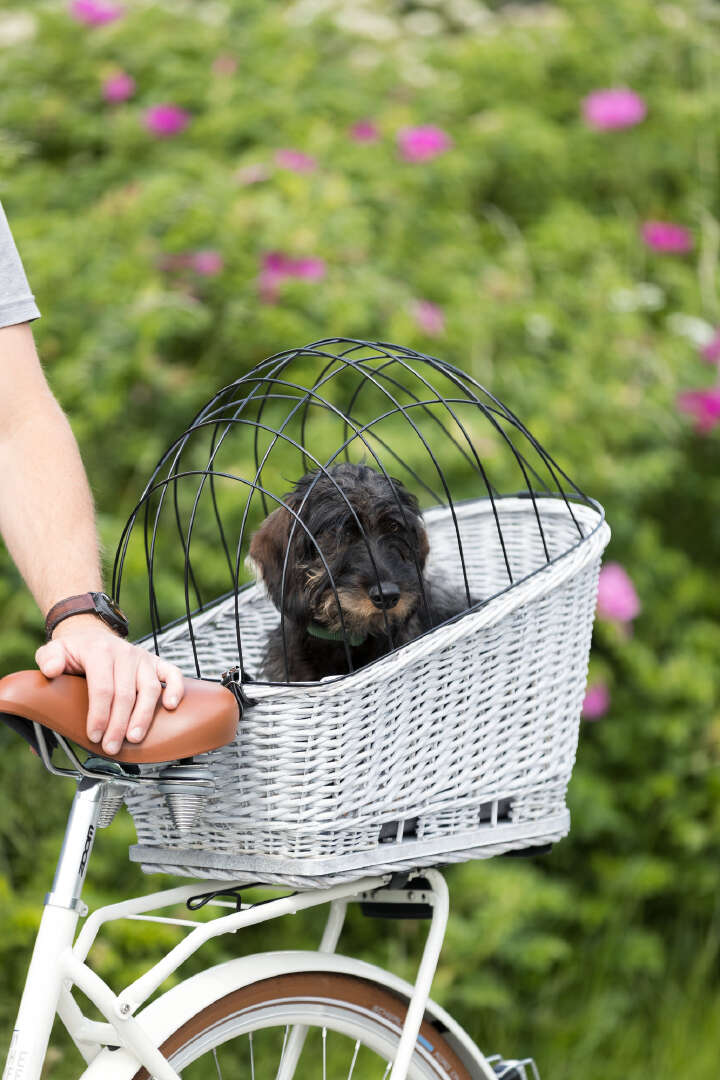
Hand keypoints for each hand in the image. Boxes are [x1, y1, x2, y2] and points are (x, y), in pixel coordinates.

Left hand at [34, 614, 184, 754]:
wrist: (92, 635)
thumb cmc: (74, 650)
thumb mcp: (54, 650)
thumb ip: (49, 659)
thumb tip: (51, 670)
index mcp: (99, 652)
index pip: (102, 688)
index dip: (99, 715)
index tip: (94, 736)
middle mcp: (124, 654)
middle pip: (126, 694)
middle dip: (119, 724)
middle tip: (112, 747)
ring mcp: (142, 658)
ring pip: (149, 689)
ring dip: (143, 716)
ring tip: (135, 737)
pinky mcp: (155, 662)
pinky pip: (172, 674)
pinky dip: (175, 689)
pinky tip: (170, 706)